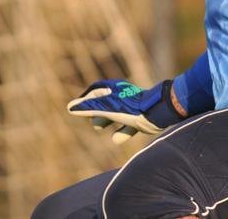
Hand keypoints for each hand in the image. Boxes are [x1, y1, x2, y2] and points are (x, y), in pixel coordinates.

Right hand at [66, 79, 183, 143]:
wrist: (158, 111)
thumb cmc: (131, 107)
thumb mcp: (106, 108)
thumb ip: (88, 108)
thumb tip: (69, 108)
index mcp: (114, 90)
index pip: (95, 91)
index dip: (85, 98)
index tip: (76, 107)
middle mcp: (123, 97)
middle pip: (104, 102)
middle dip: (95, 110)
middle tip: (89, 118)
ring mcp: (132, 108)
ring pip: (115, 113)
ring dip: (106, 120)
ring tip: (99, 127)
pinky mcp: (140, 119)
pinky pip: (128, 126)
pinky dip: (121, 132)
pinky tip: (116, 139)